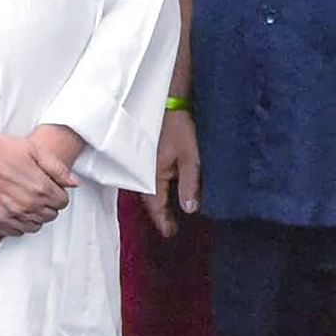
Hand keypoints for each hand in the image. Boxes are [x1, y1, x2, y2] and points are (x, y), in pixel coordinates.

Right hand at [0, 126, 75, 236]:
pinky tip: (13, 209)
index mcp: (41, 188)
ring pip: (35, 226)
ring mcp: (13, 216)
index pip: (62, 202)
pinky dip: (19, 224)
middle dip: (47, 204)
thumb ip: (57, 168)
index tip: (48, 186)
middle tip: (35, 191)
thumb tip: (74, 184)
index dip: (57, 193)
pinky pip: (17, 232)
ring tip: (23, 200)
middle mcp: (29, 206)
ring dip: (34, 215)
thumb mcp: (33, 149)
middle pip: (50, 215)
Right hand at [151, 109, 201, 236]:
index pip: (155, 205)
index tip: (170, 233)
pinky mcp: (148, 155)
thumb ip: (189, 184)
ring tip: (168, 213)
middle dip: (159, 214)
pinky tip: (165, 189)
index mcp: (152, 175)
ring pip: (149, 188)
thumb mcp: (190, 158)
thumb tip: (189, 209)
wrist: (169, 101)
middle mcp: (145, 171)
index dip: (163, 221)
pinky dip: (158, 188)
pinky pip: (151, 177)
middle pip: (150, 199)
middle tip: (169, 227)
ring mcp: (145, 163)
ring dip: (158, 201)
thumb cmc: (179, 127)